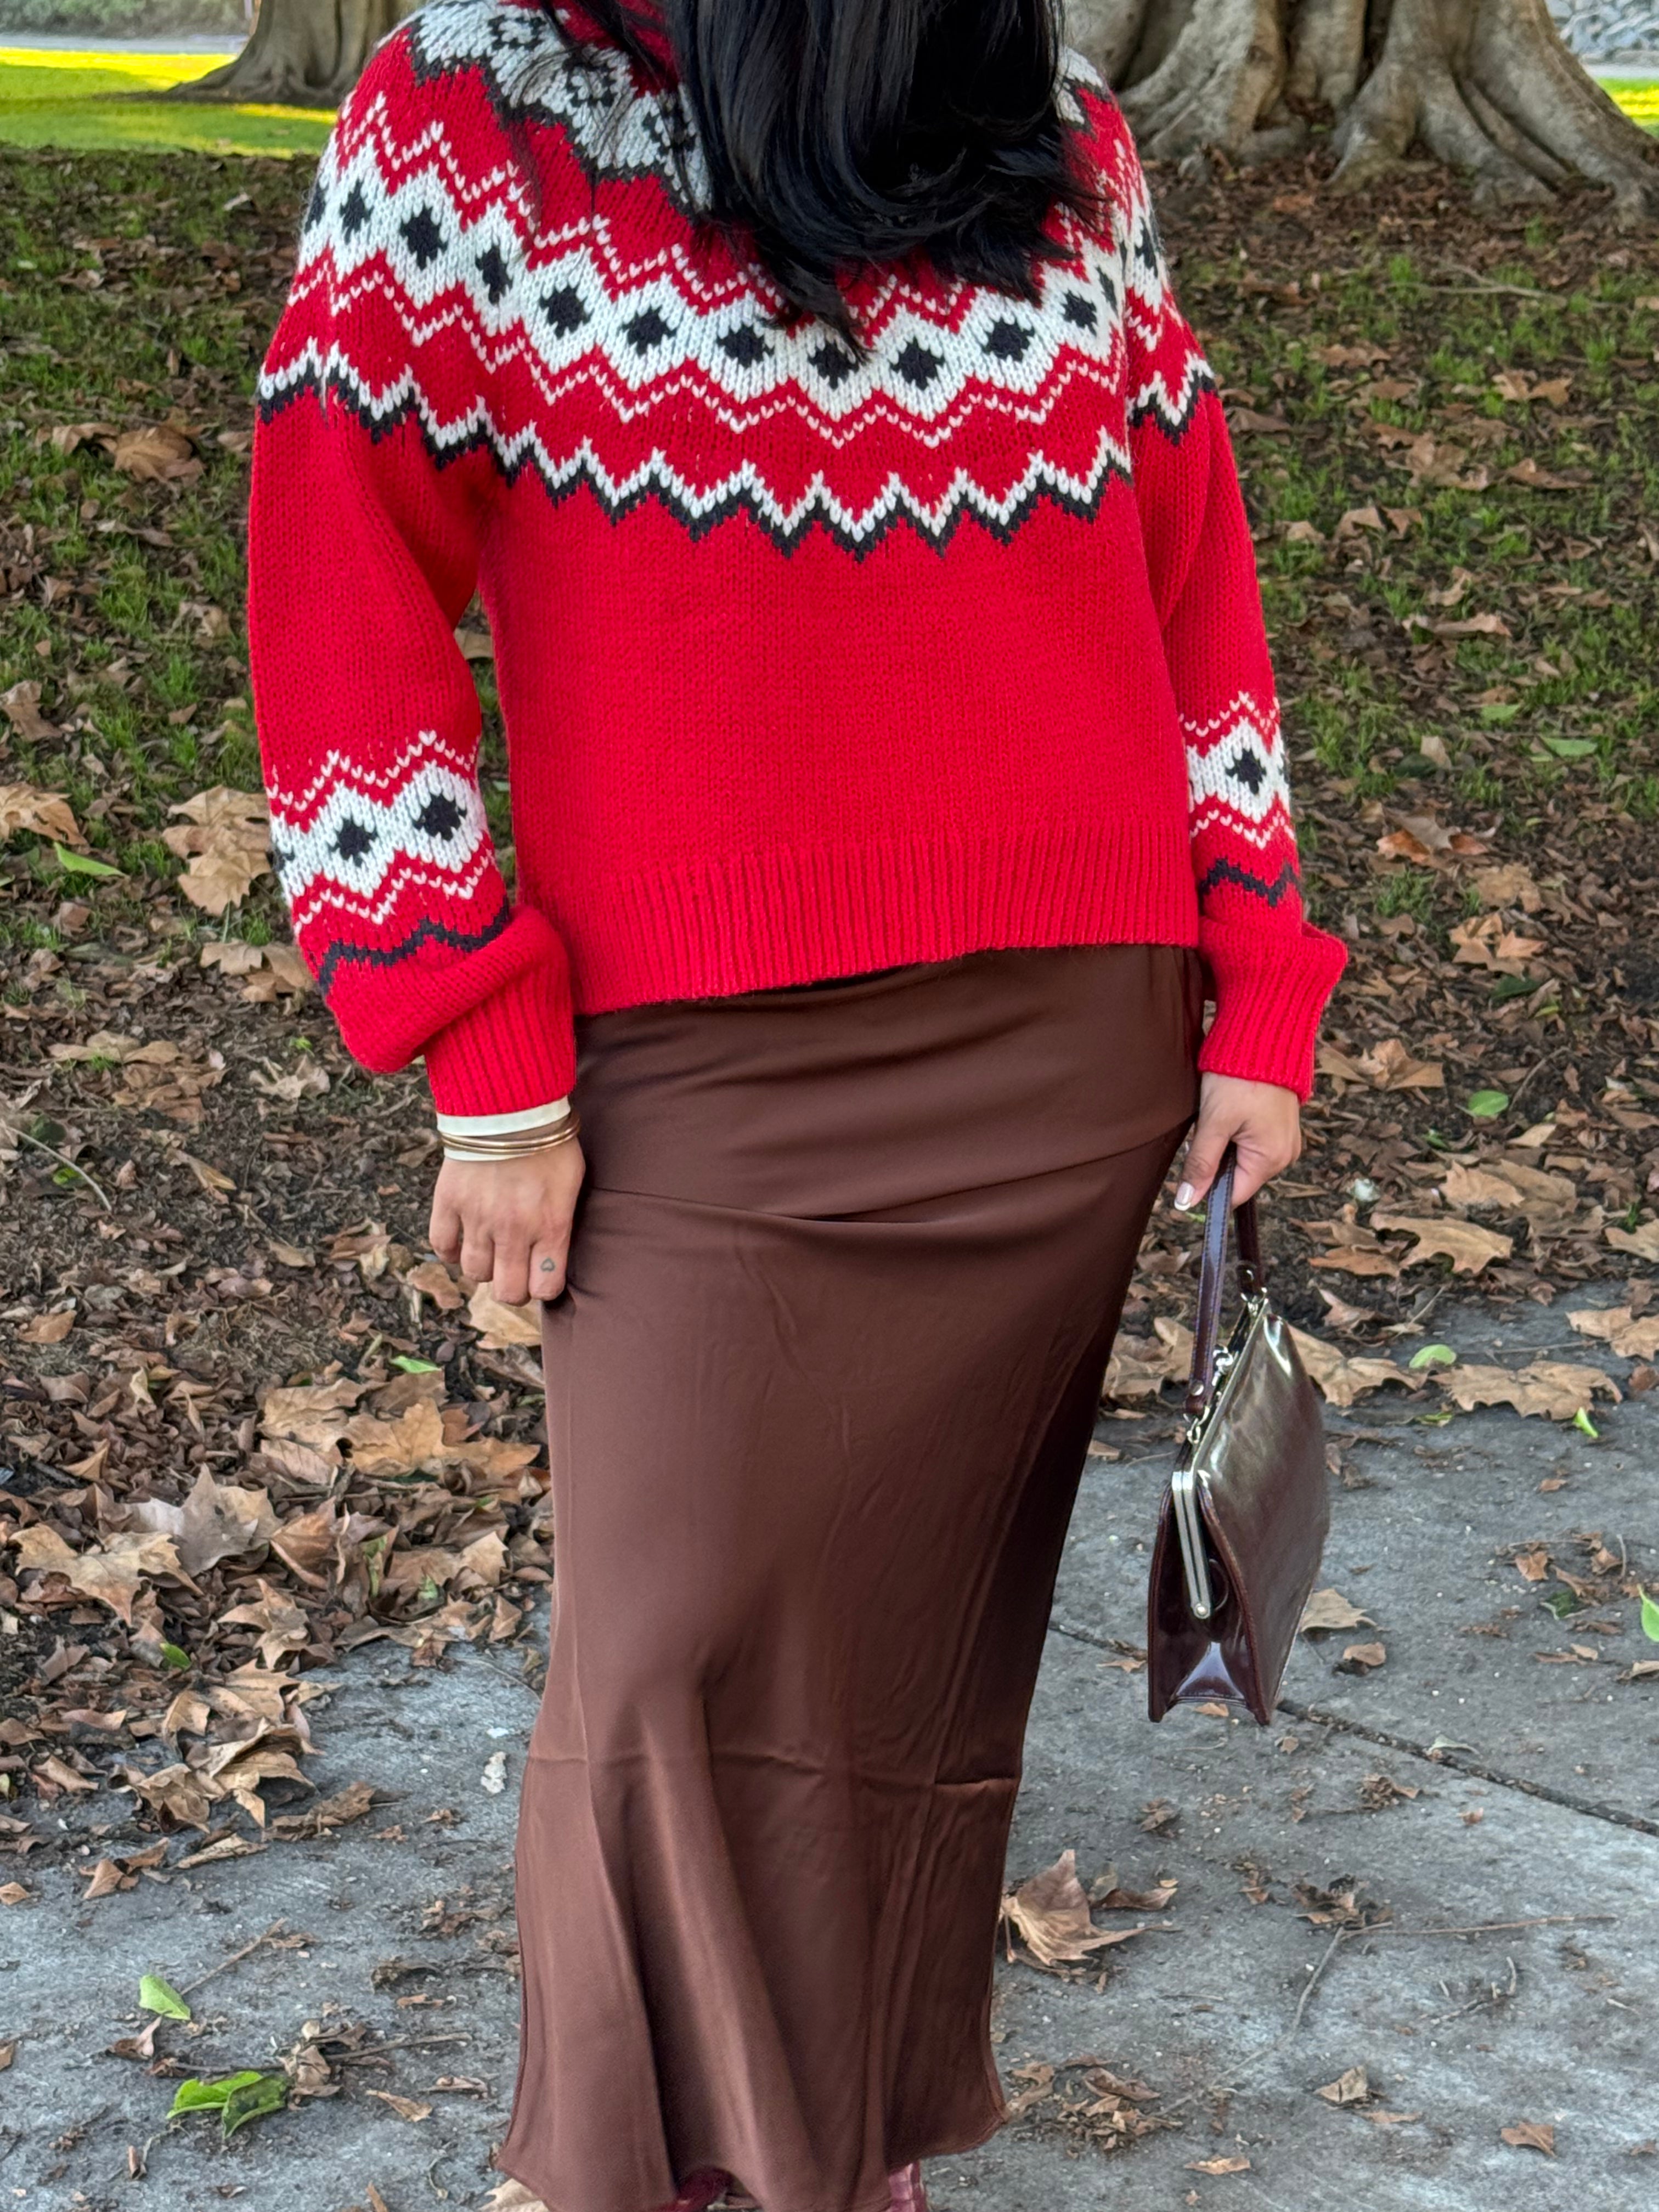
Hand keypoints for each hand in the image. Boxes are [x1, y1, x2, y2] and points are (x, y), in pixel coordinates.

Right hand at [429, 1142, 586, 1305]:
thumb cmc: (550, 1143)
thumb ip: (561, 1223)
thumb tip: (552, 1254)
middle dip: (513, 1287)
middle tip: (514, 1270)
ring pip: (475, 1273)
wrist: (511, 1104)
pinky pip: (442, 1245)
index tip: (540, 1275)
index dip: (543, 1286)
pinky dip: (451, 1249)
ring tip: (490, 1248)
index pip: (545, 1287)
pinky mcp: (449, 1201)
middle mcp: (514, 1231)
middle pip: (508, 1291)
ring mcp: (478, 1218)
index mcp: (550, 1227)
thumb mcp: (572, 1183)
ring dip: (484, 1266)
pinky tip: (462, 1239)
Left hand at [1173, 1072, 1300, 1212]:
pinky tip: (1231, 1113)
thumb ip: (1201, 1164)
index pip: (1233, 1194)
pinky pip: (1253, 1143)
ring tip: (1220, 1117)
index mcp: (1271, 1159)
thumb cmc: (1238, 1078)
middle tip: (1207, 1129)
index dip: (1207, 1188)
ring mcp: (1285, 1140)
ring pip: (1242, 1159)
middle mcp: (1284, 1155)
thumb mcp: (1214, 1122)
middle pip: (1238, 1177)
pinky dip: (1236, 1134)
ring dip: (1225, 1145)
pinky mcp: (1280, 1127)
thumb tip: (1188, 1201)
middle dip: (1216, 1160)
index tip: (1190, 1168)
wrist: (1264, 1038)